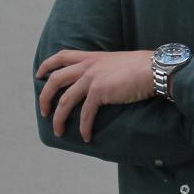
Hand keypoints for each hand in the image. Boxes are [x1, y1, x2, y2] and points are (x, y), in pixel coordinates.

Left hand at [36, 49, 152, 143]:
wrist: (154, 68)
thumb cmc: (143, 65)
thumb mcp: (118, 61)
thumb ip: (105, 67)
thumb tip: (104, 79)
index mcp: (92, 57)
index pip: (61, 56)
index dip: (47, 65)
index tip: (39, 74)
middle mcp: (88, 66)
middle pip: (55, 80)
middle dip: (45, 96)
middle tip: (44, 110)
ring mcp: (92, 79)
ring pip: (64, 101)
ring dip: (58, 118)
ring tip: (58, 131)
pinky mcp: (99, 92)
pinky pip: (85, 114)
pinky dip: (83, 127)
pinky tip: (86, 137)